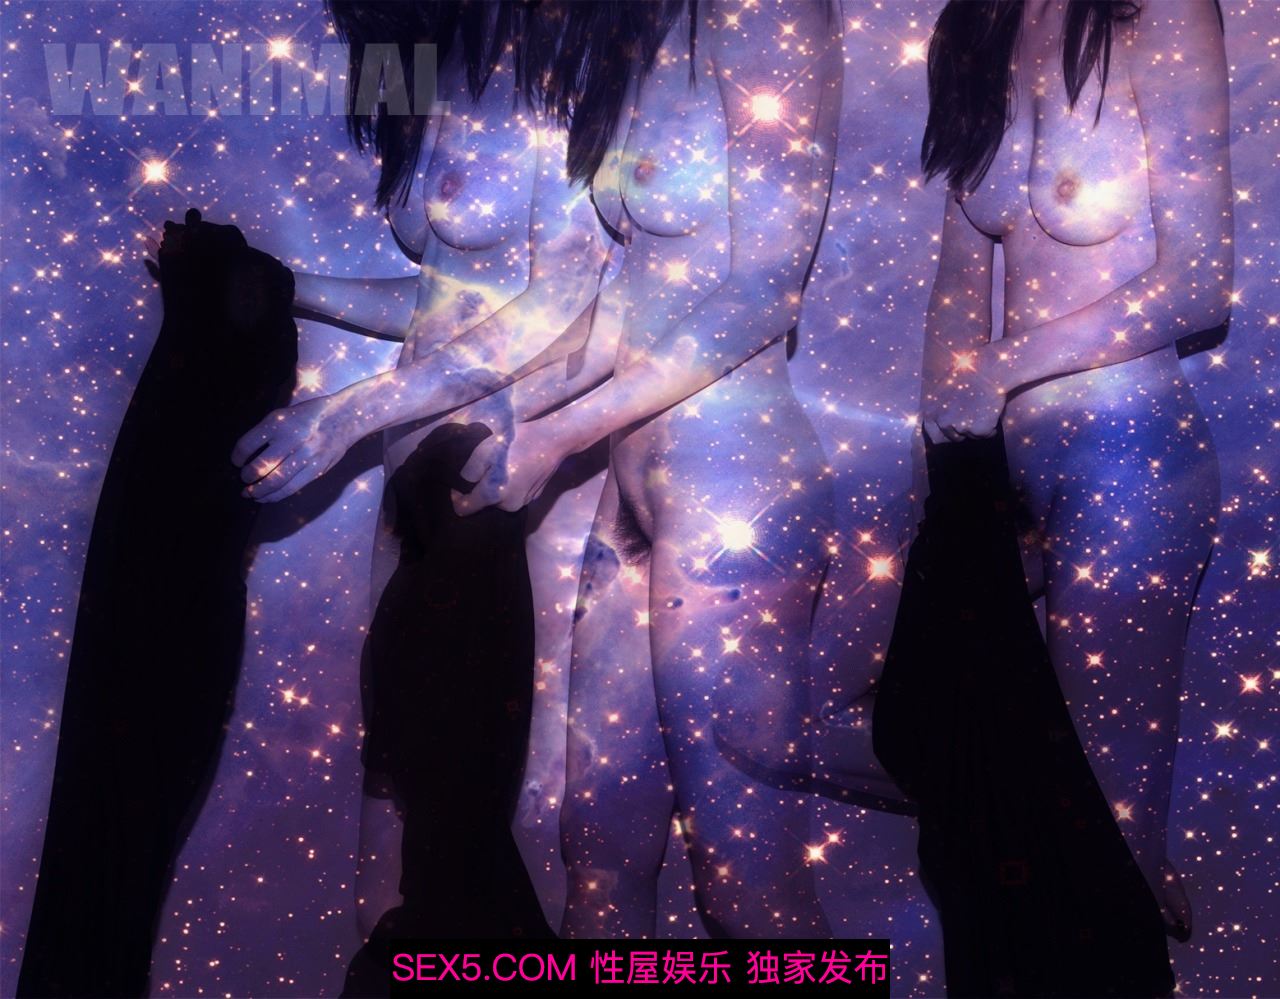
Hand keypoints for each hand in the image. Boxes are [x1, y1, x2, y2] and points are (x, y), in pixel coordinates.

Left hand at [231, 393, 360, 501]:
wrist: (344, 418)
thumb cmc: (309, 416)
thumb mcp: (284, 414)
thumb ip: (266, 433)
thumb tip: (245, 457)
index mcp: (279, 423)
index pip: (247, 444)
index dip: (237, 457)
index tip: (236, 461)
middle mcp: (292, 439)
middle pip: (260, 466)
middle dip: (247, 477)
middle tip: (244, 478)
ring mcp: (306, 455)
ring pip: (275, 482)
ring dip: (258, 491)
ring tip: (250, 493)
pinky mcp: (316, 469)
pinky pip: (291, 488)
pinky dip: (275, 496)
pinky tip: (266, 497)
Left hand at [452, 415, 568, 514]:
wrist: (552, 441)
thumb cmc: (517, 442)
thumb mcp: (485, 449)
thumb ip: (470, 471)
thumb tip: (464, 484)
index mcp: (493, 494)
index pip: (463, 509)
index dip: (457, 496)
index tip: (461, 482)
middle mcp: (508, 505)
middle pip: (484, 504)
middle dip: (481, 490)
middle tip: (488, 468)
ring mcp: (523, 504)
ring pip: (499, 501)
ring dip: (497, 489)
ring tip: (503, 468)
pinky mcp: (533, 499)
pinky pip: (513, 497)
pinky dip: (511, 488)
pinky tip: (517, 470)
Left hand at [920, 345, 1006, 443]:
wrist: (988, 369)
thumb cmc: (966, 373)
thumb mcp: (940, 389)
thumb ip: (938, 408)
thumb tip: (940, 424)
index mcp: (930, 412)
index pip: (934, 436)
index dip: (947, 433)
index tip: (956, 427)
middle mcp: (942, 422)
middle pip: (953, 439)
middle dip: (963, 432)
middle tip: (972, 416)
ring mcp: (959, 427)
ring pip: (971, 436)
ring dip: (978, 428)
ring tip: (982, 407)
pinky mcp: (978, 429)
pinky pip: (986, 435)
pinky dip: (991, 427)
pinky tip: (991, 410)